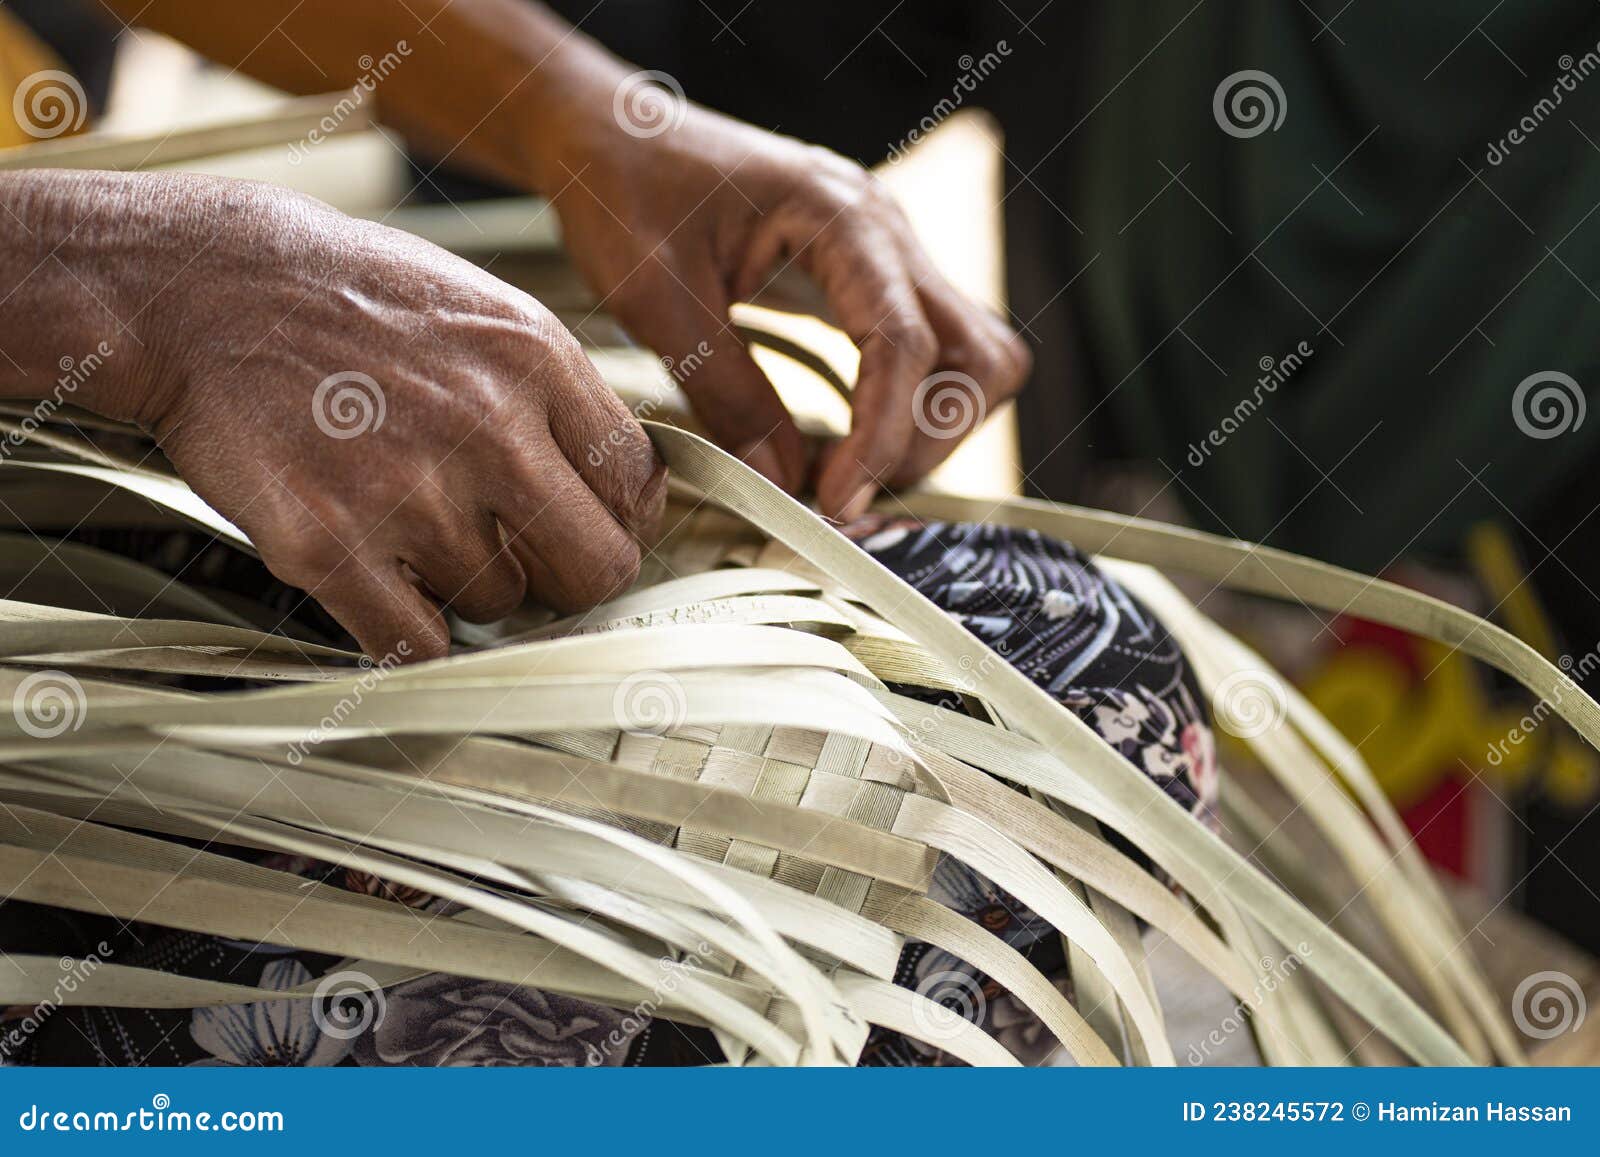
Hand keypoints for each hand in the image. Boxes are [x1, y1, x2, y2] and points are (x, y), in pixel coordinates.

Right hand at [114, 177, 663, 659]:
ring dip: (464, 584)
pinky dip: (407, 631)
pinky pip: (418, 644)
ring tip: (407, 521)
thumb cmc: (343, 297)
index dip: (618, 519)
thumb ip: (559, 396)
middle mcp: (488, 426)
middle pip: (595, 568)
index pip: (635, 485)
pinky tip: (381, 581)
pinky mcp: (328, 545)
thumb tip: (623, 488)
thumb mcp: (482, 309)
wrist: (200, 288)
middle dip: (565, 576)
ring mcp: (408, 490)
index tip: (587, 525)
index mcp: (535, 358)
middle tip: (521, 557)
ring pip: (499, 604)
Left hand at [533, 74, 1030, 520]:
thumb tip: (782, 483)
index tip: (835, 501)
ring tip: (842, 471)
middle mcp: (884, 232)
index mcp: (839, 217)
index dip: (879, 438)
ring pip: (969, 359)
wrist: (608, 134)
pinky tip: (834, 441)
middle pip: (978, 355)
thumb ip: (725, 392)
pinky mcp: (868, 281)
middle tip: (848, 486)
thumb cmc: (624, 189)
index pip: (904, 343)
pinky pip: (923, 354)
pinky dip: (896, 409)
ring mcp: (886, 255)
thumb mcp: (655, 300)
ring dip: (922, 428)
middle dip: (925, 439)